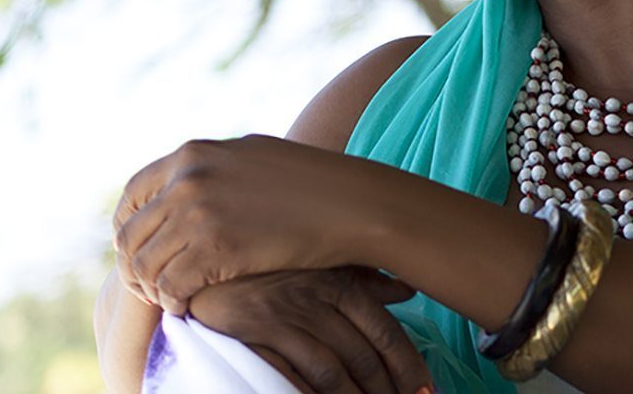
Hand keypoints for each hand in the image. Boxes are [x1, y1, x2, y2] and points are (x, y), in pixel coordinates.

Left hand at [112, 134, 391, 314]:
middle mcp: (187, 180)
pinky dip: (173, 303)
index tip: (143, 251)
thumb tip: (187, 181)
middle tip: (151, 287)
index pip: (131, 195)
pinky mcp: (217, 249)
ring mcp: (199, 214)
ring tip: (172, 299)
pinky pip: (170, 287)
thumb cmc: (310, 183)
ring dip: (153, 290)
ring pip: (145, 266)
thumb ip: (212, 167)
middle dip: (135, 267)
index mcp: (192, 154)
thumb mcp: (251, 156)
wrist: (352, 203)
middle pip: (130, 235)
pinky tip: (188, 306)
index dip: (128, 229)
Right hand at [188, 266, 434, 393]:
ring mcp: (284, 317)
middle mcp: (317, 299)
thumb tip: (408, 291)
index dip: (409, 368)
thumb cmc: (271, 261)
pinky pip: (289, 375)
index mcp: (341, 281)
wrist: (207, 253)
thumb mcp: (321, 262)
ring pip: (331, 372)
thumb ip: (365, 279)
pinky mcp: (254, 333)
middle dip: (385, 392)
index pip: (385, 333)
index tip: (425, 392)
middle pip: (362, 358)